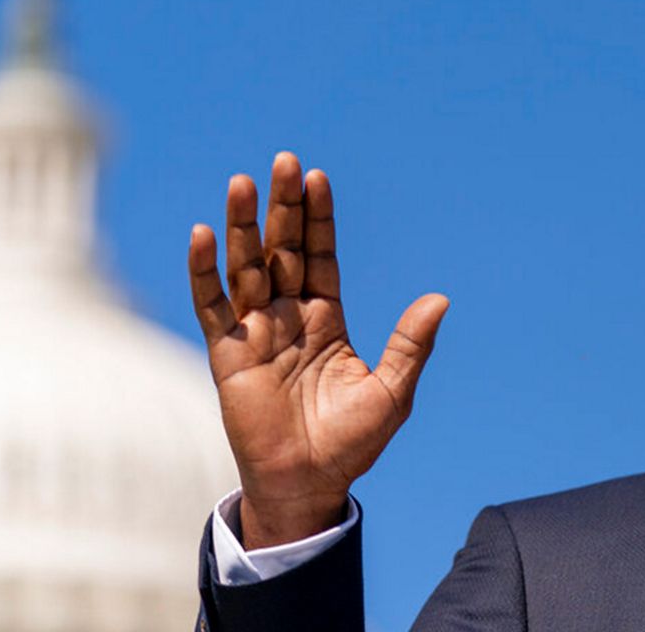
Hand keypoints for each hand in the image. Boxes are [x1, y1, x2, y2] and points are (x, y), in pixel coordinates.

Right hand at [188, 152, 447, 548]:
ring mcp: (256, 332)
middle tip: (284, 162)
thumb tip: (440, 299)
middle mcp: (289, 317)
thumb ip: (410, 344)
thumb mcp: (391, 391)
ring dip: (243, 226)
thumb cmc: (352, 442)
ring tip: (243, 182)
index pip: (320, 256)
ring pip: (246, 267)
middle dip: (283, 207)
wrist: (308, 484)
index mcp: (327, 319)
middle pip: (282, 249)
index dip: (318, 219)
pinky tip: (204, 235)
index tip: (317, 178)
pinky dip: (204, 272)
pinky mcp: (227, 354)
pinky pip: (211, 306)